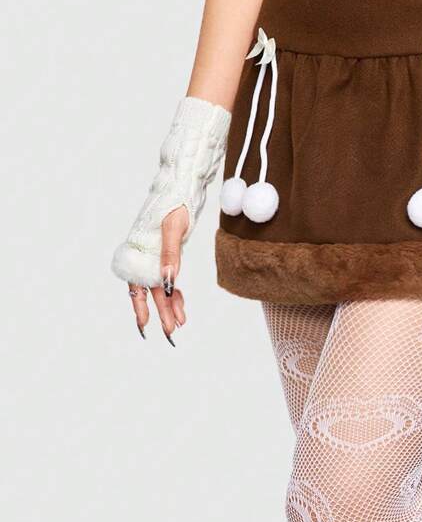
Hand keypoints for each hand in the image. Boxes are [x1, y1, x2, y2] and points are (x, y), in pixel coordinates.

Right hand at [128, 206, 187, 343]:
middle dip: (161, 313)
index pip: (139, 287)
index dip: (141, 307)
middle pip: (152, 292)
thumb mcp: (173, 229)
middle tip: (170, 334)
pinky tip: (181, 304)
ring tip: (180, 324)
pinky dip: (175, 292)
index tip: (145, 326)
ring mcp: (157, 257)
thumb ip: (170, 254)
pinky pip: (169, 278)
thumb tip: (169, 280)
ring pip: (162, 288)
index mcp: (141, 253)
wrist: (181, 187)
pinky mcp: (168, 254)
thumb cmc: (174, 204)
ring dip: (170, 306)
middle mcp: (146, 258)